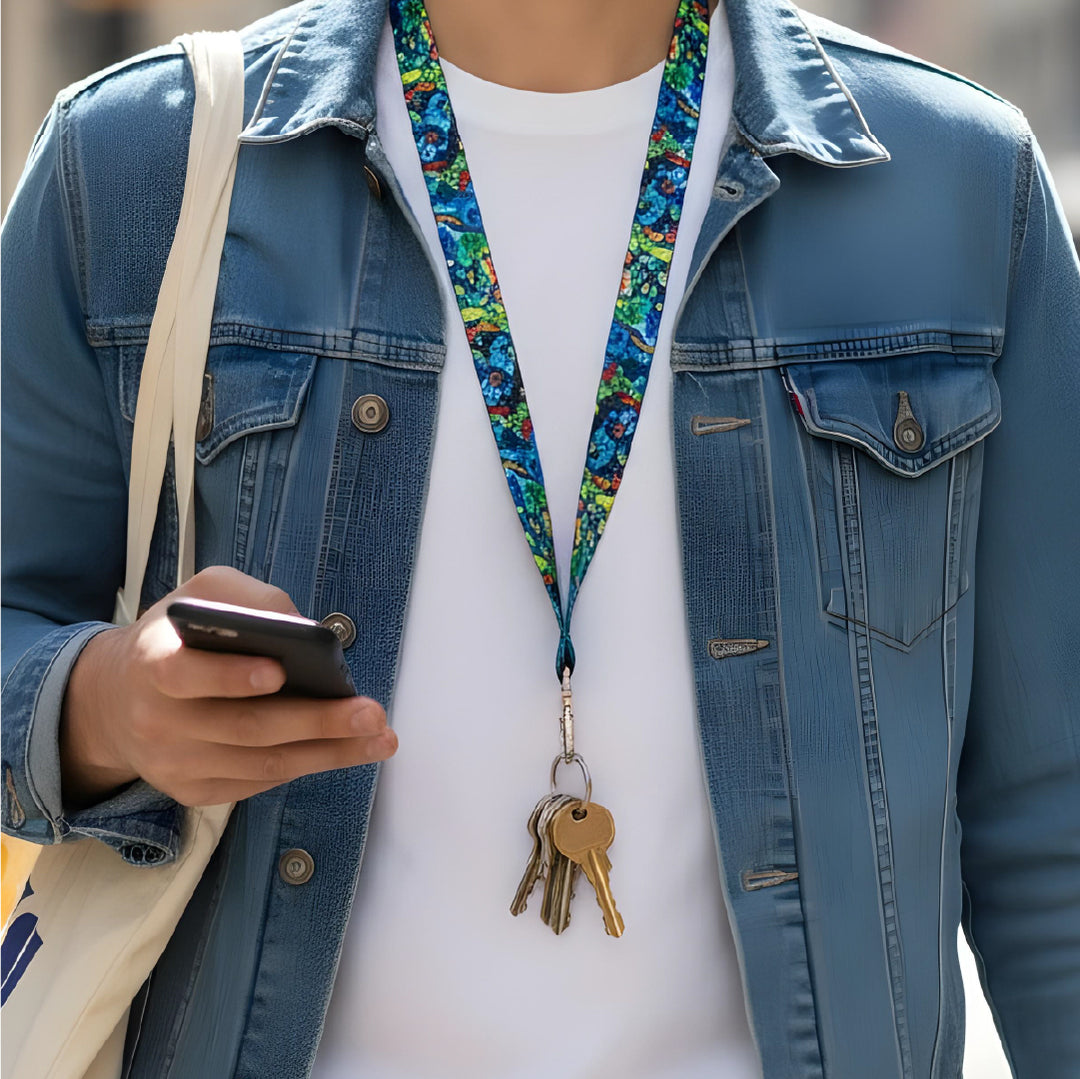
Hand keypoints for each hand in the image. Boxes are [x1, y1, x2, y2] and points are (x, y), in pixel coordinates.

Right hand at [59, 566, 395, 808]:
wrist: (117, 699)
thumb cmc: (178, 637)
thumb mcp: (203, 595)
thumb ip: (249, 599)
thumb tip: (304, 629)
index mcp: (152, 663)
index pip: (183, 674)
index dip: (230, 676)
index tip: (279, 671)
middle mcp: (157, 721)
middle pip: (245, 727)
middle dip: (315, 721)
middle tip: (370, 713)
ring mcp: (174, 764)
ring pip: (261, 765)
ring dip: (328, 753)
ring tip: (379, 737)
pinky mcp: (192, 791)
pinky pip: (258, 783)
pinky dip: (305, 765)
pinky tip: (345, 751)